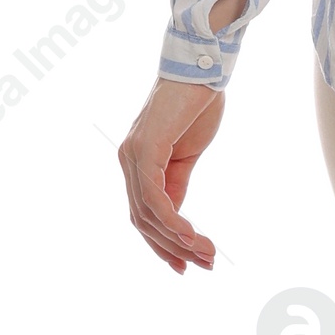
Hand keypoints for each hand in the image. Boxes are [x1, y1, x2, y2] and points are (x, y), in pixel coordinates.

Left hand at [118, 78, 223, 272]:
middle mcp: (128, 161)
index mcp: (138, 163)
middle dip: (174, 248)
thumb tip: (176, 217)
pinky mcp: (145, 149)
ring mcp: (133, 155)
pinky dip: (171, 220)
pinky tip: (190, 234)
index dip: (163, 245)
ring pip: (148, 214)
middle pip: (143, 221)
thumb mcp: (187, 154)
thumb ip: (177, 183)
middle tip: (205, 264)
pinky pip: (154, 196)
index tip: (187, 266)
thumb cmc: (197, 105)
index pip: (144, 215)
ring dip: (178, 240)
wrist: (202, 68)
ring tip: (206, 254)